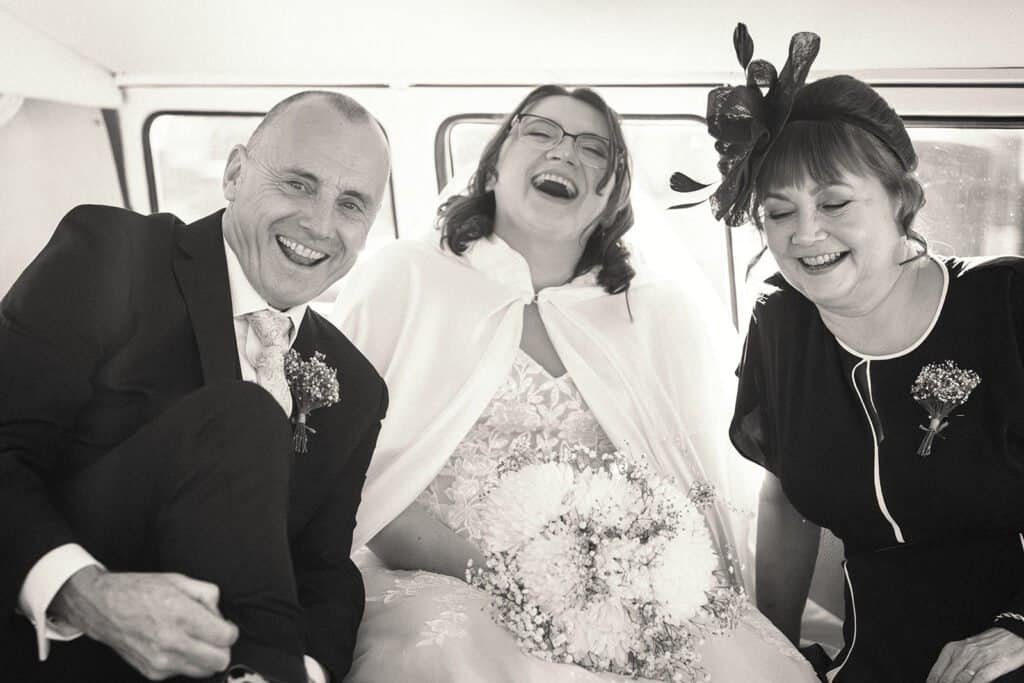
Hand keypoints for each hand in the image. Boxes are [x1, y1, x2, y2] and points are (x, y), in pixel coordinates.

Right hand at [51, 565, 238, 679]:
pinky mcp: (152, 673)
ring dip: (205, 657)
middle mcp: (172, 642)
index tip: (224, 626)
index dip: (230, 630)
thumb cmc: (140, 591)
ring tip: (193, 639)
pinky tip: (175, 645)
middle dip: (222, 647)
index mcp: (182, 615)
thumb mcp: (179, 580)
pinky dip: (186, 661)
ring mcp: (161, 661)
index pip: (226, 637)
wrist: (102, 607)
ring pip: (204, 671)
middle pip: (219, 660)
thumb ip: (208, 595)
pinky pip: (183, 672)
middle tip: (212, 634)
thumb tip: (220, 616)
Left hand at [927, 627, 1023, 682]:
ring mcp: (978, 659)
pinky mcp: (993, 664)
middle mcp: (963, 653)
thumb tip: (941, 678)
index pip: (937, 672)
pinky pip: (979, 679)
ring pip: (960, 680)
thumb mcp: (965, 649)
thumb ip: (953, 663)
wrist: (1012, 633)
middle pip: (947, 678)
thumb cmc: (987, 643)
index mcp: (952, 649)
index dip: (933, 682)